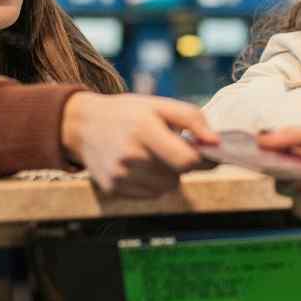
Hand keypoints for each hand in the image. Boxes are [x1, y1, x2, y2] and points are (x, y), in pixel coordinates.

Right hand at [60, 93, 218, 198]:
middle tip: (170, 146)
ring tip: (152, 155)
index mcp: (144, 129)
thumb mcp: (159, 105)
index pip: (187, 161)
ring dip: (168, 175)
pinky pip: (151, 195)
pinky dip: (152, 183)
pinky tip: (140, 165)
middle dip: (181, 163)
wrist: (83, 124)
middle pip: (178, 176)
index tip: (200, 148)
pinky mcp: (114, 189)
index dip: (200, 157)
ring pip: (167, 188)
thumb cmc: (128, 113)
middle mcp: (130, 155)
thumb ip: (192, 119)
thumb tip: (217, 142)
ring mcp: (120, 175)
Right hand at [259, 122, 300, 254]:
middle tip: (270, 160)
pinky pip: (298, 206)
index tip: (251, 144)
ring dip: (291, 179)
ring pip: (283, 188)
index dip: (267, 147)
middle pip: (276, 169)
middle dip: (273, 164)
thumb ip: (291, 134)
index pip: (282, 148)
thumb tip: (259, 138)